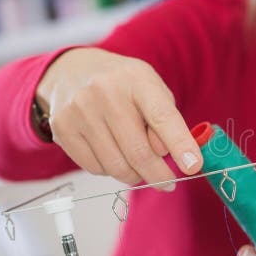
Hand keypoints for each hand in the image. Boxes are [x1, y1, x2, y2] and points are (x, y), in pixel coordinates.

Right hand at [37, 48, 202, 188]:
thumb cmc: (123, 86)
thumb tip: (167, 155)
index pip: (163, 117)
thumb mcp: (152, 91)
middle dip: (159, 175)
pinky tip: (113, 154)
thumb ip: (166, 122)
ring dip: (135, 175)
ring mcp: (80, 111)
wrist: (73, 72)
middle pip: (139, 152)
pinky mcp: (62, 129)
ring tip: (139, 164)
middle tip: (168, 183)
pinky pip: (95, 169)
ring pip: (117, 166)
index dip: (181, 145)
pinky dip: (111, 170)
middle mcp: (105, 93)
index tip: (193, 166)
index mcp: (138, 79)